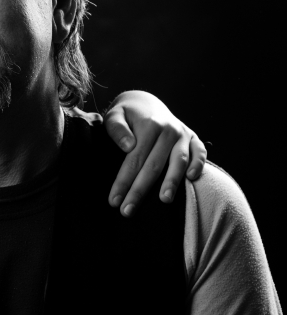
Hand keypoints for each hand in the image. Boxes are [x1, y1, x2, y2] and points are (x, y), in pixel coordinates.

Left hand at [103, 90, 206, 216]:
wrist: (145, 102)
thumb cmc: (126, 115)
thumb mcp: (114, 115)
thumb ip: (117, 129)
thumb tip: (128, 146)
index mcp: (148, 125)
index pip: (134, 159)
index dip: (124, 181)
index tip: (114, 201)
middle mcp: (168, 130)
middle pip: (154, 165)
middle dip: (140, 190)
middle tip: (128, 211)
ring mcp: (183, 134)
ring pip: (179, 161)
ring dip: (172, 181)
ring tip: (163, 200)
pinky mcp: (193, 137)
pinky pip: (200, 152)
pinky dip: (198, 164)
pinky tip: (191, 179)